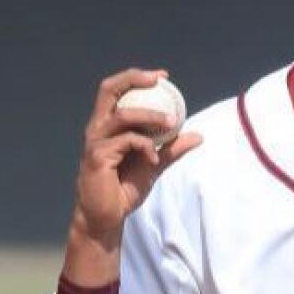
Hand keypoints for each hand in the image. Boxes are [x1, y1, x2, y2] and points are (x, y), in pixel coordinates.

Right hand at [71, 68, 201, 248]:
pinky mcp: (97, 157)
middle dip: (134, 78)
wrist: (108, 217)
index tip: (163, 76)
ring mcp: (95, 141)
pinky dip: (145, 146)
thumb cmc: (124, 188)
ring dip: (150, 116)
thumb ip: (172, 149)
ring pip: (123, 114)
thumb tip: (198, 136)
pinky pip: (126, 141)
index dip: (136, 77)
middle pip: (108, 89)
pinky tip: (154, 160)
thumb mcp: (154, 165)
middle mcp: (98, 128)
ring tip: (171, 123)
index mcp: (107, 125)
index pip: (116, 90)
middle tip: (158, 81)